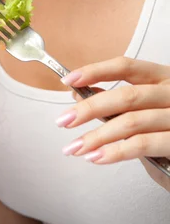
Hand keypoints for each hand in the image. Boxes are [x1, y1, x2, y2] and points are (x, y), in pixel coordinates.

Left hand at [56, 57, 169, 191]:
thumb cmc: (169, 130)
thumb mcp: (146, 110)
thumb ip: (119, 104)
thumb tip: (80, 96)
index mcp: (163, 77)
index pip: (125, 66)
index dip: (95, 71)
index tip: (69, 80)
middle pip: (125, 95)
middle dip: (89, 108)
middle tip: (64, 120)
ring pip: (131, 122)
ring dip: (97, 136)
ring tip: (75, 147)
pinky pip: (142, 145)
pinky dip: (115, 152)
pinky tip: (97, 157)